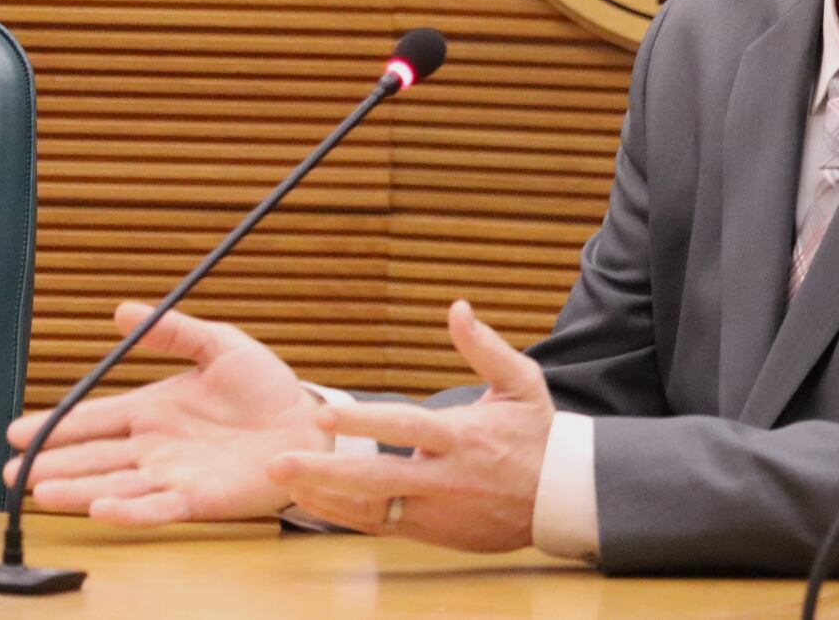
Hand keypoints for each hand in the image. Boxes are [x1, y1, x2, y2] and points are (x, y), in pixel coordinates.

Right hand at [5, 302, 327, 524]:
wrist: (307, 423)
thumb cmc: (266, 387)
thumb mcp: (222, 346)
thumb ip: (176, 332)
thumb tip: (124, 310)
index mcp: (155, 409)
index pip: (97, 417)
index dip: (58, 424)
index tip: (17, 429)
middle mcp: (155, 445)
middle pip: (94, 455)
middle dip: (53, 461)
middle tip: (13, 469)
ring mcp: (172, 473)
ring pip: (114, 483)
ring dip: (77, 488)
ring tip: (39, 488)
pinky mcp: (198, 497)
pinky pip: (156, 506)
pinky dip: (128, 509)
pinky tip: (100, 507)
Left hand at [266, 300, 553, 551]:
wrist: (558, 498)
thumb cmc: (537, 434)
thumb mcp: (521, 383)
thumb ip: (485, 347)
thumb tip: (458, 308)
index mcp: (462, 437)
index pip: (405, 427)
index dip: (363, 421)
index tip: (324, 414)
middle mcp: (444, 477)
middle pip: (375, 478)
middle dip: (323, 471)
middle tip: (279, 462)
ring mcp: (435, 510)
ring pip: (370, 508)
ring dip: (324, 496)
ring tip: (284, 481)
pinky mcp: (430, 530)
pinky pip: (378, 526)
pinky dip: (343, 516)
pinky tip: (314, 503)